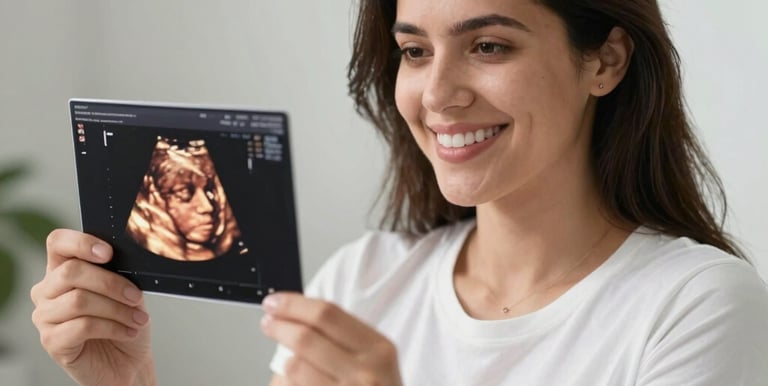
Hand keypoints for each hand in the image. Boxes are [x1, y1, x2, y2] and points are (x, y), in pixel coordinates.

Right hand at [30, 229, 156, 385]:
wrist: (128, 361)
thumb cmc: (124, 322)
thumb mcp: (126, 291)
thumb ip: (118, 273)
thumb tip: (124, 261)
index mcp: (63, 269)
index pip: (58, 242)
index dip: (81, 243)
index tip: (108, 253)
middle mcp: (47, 290)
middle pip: (71, 271)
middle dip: (111, 283)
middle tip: (136, 297)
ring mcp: (45, 316)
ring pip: (79, 300)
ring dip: (117, 309)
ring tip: (138, 319)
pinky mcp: (51, 341)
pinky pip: (83, 326)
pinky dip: (113, 327)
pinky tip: (128, 332)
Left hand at [261, 293, 403, 385]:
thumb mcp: (372, 359)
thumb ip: (338, 338)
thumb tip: (290, 319)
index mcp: (378, 349)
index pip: (327, 314)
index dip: (294, 305)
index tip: (275, 302)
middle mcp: (366, 373)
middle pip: (306, 338)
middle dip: (279, 327)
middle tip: (268, 323)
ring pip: (294, 368)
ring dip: (284, 364)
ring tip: (289, 363)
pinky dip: (286, 383)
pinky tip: (296, 382)